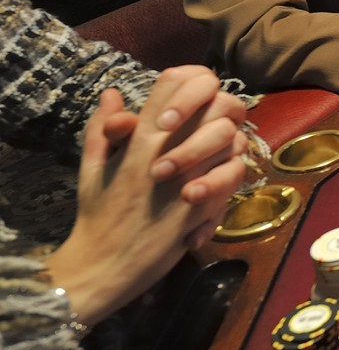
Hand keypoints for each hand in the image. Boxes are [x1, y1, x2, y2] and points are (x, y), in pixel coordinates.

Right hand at [47, 81, 247, 325]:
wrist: (101, 266)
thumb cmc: (97, 215)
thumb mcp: (92, 168)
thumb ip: (102, 129)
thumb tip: (112, 92)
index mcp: (140, 138)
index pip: (175, 83)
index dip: (192, 84)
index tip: (193, 103)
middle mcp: (167, 151)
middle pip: (218, 105)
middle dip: (224, 111)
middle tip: (215, 128)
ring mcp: (188, 177)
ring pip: (235, 140)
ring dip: (231, 148)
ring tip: (216, 160)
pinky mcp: (202, 206)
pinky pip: (233, 177)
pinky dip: (229, 180)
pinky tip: (213, 190)